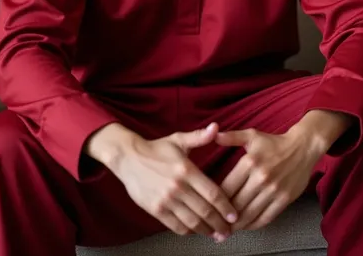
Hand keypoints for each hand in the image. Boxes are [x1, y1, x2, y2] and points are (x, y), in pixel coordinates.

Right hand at [106, 122, 237, 238]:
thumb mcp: (178, 140)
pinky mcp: (155, 210)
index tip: (234, 216)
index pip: (212, 193)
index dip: (226, 207)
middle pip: (205, 211)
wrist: (128, 158)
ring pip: (192, 222)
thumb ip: (199, 137)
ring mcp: (166, 200)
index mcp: (186, 170)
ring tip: (215, 234)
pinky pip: (176, 226)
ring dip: (206, 231)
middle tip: (228, 231)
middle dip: (220, 224)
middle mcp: (178, 187)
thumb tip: (216, 127)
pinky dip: (188, 231)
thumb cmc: (157, 149)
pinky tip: (195, 230)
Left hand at [215, 127, 322, 231]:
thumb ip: (231, 137)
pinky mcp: (284, 200)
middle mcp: (261, 178)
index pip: (227, 187)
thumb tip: (213, 134)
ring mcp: (273, 191)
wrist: (302, 148)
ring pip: (250, 214)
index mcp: (249, 162)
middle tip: (214, 225)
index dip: (216, 200)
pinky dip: (254, 225)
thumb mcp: (251, 135)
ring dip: (237, 225)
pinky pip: (266, 218)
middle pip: (237, 204)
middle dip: (223, 217)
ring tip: (226, 232)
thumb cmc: (273, 142)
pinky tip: (246, 227)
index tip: (209, 207)